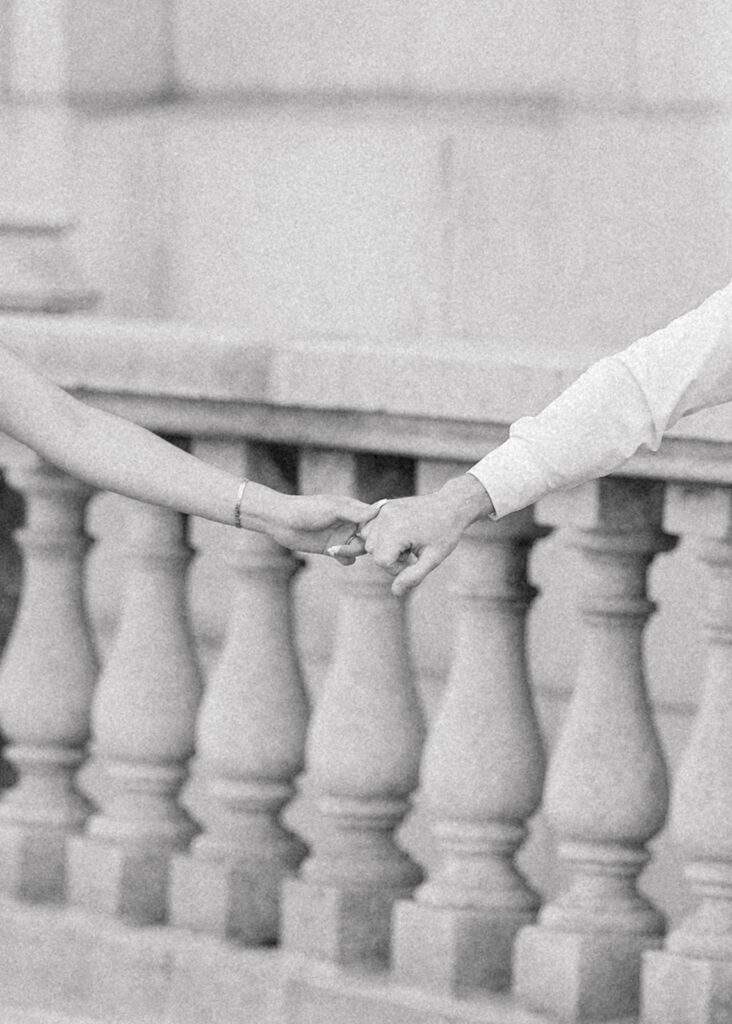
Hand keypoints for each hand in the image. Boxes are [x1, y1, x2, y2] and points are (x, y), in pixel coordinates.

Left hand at [266, 494, 380, 563]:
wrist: (281, 520)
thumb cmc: (306, 509)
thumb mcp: (332, 509)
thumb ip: (356, 512)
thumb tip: (380, 510)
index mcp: (354, 509)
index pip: (376, 520)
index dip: (379, 529)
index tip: (371, 535)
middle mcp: (350, 523)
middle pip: (370, 538)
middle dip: (366, 544)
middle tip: (353, 545)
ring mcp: (341, 536)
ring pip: (359, 549)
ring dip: (352, 552)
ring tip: (335, 549)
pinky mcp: (331, 549)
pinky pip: (347, 558)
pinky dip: (345, 558)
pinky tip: (332, 553)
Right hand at [341, 474, 494, 594]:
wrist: (450, 506)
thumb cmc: (445, 533)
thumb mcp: (433, 558)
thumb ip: (413, 576)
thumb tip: (395, 592)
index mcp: (397, 530)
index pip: (381, 562)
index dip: (397, 568)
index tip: (414, 560)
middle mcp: (385, 517)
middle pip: (373, 551)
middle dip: (390, 557)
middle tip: (411, 549)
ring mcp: (382, 510)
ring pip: (369, 541)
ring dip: (383, 546)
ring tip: (406, 541)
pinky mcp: (382, 507)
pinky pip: (369, 528)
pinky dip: (379, 536)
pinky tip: (398, 535)